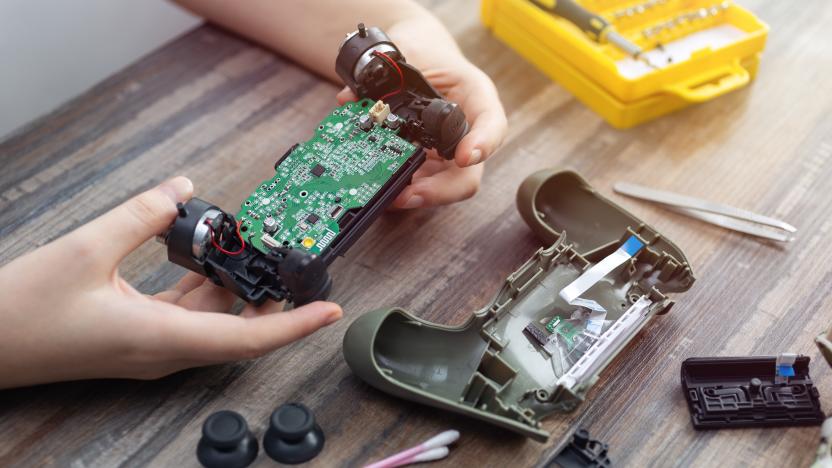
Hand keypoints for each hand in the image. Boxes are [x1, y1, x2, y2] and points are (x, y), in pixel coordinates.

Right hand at [0, 177, 341, 388]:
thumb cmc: (23, 311)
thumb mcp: (86, 250)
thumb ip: (142, 215)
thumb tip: (182, 190)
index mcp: (160, 340)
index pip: (247, 340)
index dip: (294, 325)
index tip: (329, 310)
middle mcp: (163, 351)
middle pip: (237, 329)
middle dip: (268, 295)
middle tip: (288, 261)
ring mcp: (150, 347)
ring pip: (211, 321)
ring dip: (232, 287)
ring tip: (246, 248)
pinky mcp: (135, 337)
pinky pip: (185, 315)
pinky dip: (201, 288)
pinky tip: (204, 258)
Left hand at [336, 21, 506, 208]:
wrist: (419, 54)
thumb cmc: (423, 50)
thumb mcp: (409, 49)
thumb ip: (384, 73)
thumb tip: (348, 98)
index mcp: (475, 96)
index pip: (493, 124)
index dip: (484, 143)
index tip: (465, 157)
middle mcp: (467, 131)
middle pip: (468, 172)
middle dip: (440, 190)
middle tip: (411, 194)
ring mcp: (448, 152)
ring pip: (444, 187)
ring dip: (417, 196)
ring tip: (388, 197)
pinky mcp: (429, 162)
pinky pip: (421, 183)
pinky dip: (401, 188)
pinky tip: (380, 188)